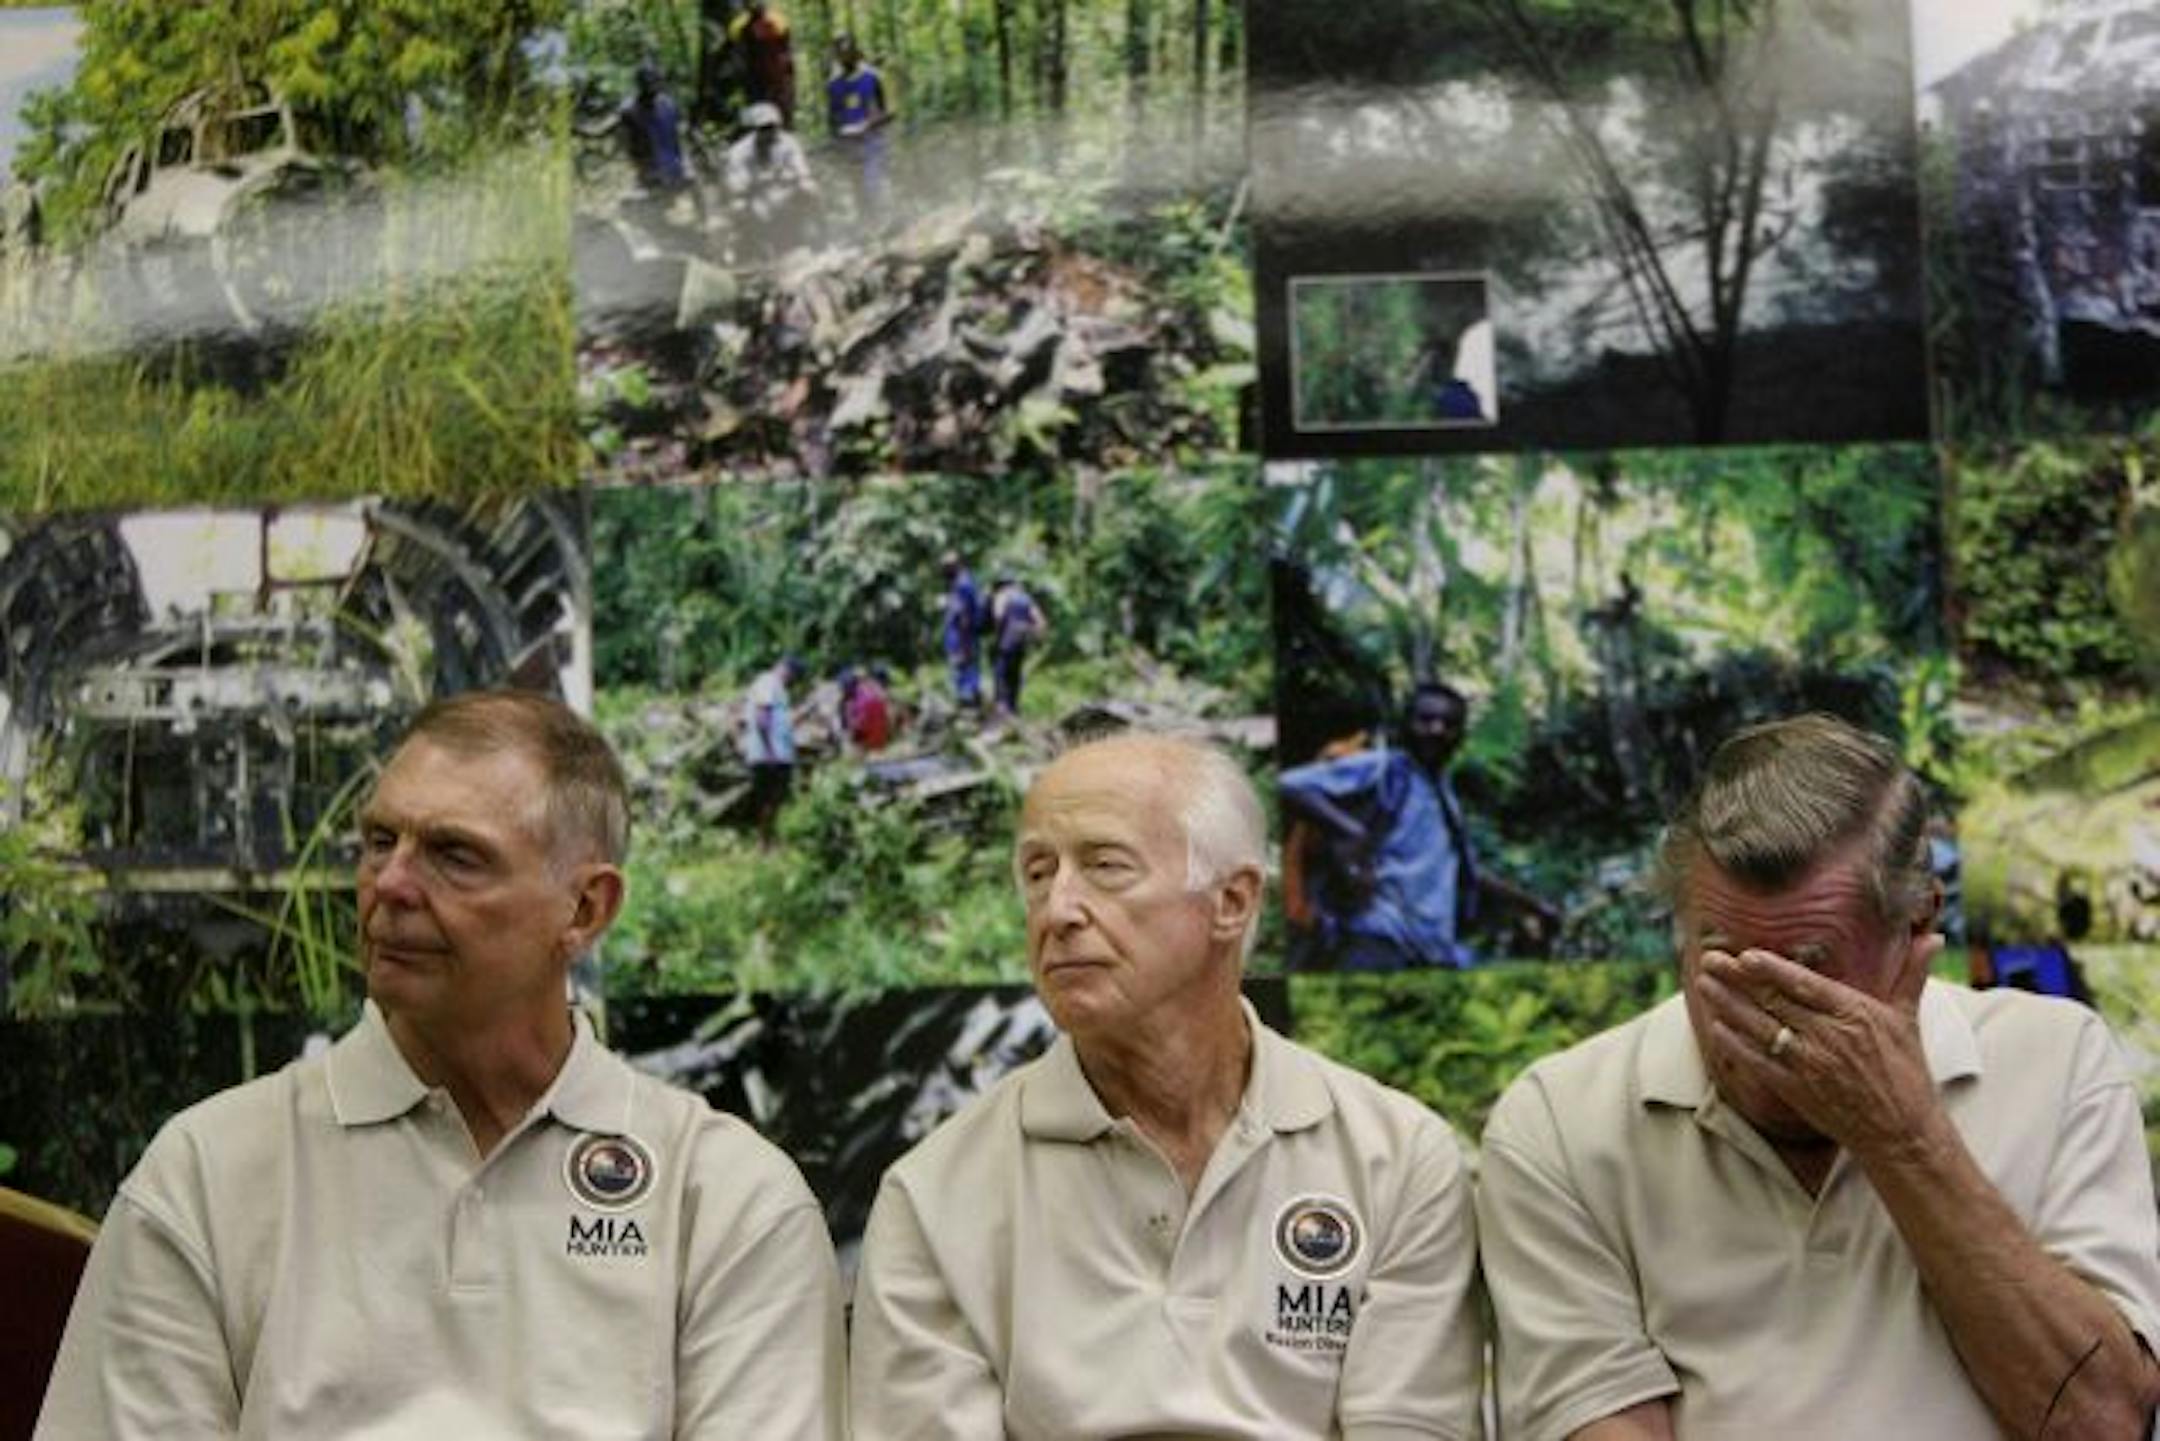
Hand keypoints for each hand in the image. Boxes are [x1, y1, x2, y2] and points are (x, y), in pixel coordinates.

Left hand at [1694, 945, 1947, 1162]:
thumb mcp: (1907, 1019)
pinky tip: (1716, 1027)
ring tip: (1703, 984)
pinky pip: (1758, 1063)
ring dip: (1727, 1005)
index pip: (1805, 985)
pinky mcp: (1796, 1091)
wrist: (1903, 1133)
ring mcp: (1810, 1065)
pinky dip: (1735, 1045)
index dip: (1772, 969)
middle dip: (1737, 979)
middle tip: (1709, 959)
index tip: (1745, 954)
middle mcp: (1830, 1037)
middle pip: (1774, 1002)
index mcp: (1855, 1014)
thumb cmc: (1906, 1072)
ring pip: (1760, 1028)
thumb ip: (1910, 975)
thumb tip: (1933, 937)